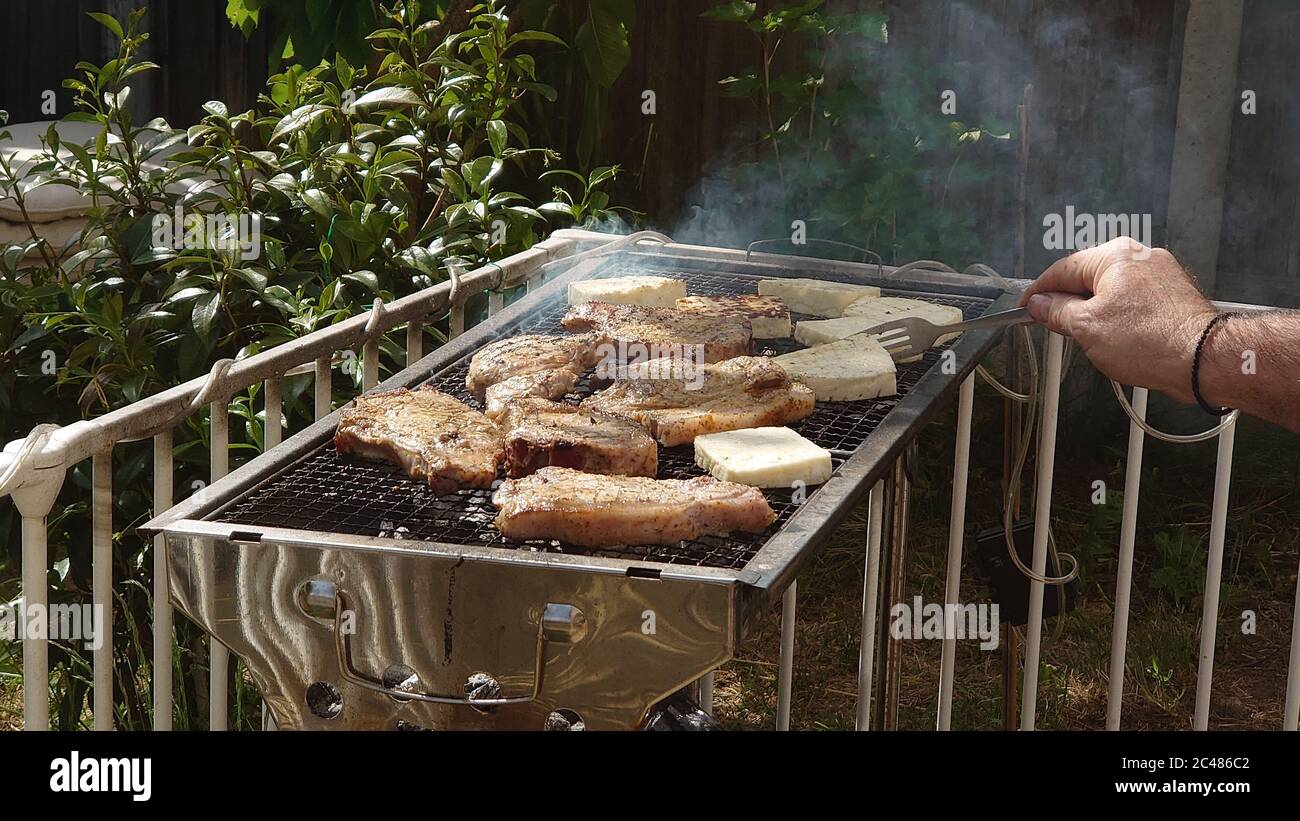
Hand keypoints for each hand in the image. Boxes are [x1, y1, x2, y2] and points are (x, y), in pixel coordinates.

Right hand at [1019, 237, 1214, 402]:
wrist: (1201, 359)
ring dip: (1093, 310)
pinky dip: (1117, 314)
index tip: (1026, 308)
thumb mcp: (1086, 328)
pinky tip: (1115, 336)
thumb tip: (1040, 305)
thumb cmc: (1149, 340)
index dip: (1039, 292)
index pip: (1062, 269)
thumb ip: (1056, 312)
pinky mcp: (1172, 293)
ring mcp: (1159, 273)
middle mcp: (1139, 256)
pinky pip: (1133, 299)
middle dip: (1067, 302)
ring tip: (1087, 337)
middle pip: (1087, 277)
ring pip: (1110, 289)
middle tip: (1051, 326)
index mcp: (1114, 255)